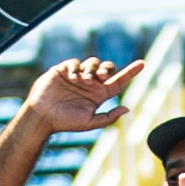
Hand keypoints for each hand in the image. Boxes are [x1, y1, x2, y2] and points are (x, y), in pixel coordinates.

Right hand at [21, 55, 138, 133]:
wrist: (42, 116)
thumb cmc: (65, 122)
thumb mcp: (89, 123)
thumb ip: (108, 117)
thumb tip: (127, 109)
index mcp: (98, 95)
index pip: (118, 81)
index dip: (131, 72)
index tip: (143, 63)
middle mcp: (90, 84)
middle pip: (107, 68)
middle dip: (108, 69)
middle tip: (102, 76)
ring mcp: (77, 76)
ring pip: (93, 63)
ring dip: (92, 69)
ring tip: (83, 80)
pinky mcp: (64, 70)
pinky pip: (75, 63)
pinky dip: (76, 68)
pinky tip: (72, 78)